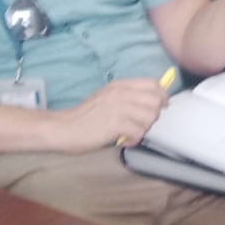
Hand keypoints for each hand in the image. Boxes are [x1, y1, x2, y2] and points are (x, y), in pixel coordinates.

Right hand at [51, 78, 169, 150]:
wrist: (63, 128)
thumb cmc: (85, 116)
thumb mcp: (107, 97)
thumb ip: (128, 96)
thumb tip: (154, 100)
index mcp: (119, 85)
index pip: (153, 84)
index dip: (162, 96)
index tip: (160, 106)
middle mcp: (120, 93)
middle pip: (155, 101)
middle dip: (153, 115)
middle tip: (141, 124)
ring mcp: (118, 108)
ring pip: (150, 117)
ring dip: (143, 129)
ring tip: (130, 133)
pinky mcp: (114, 124)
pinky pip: (138, 132)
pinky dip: (134, 140)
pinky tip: (123, 140)